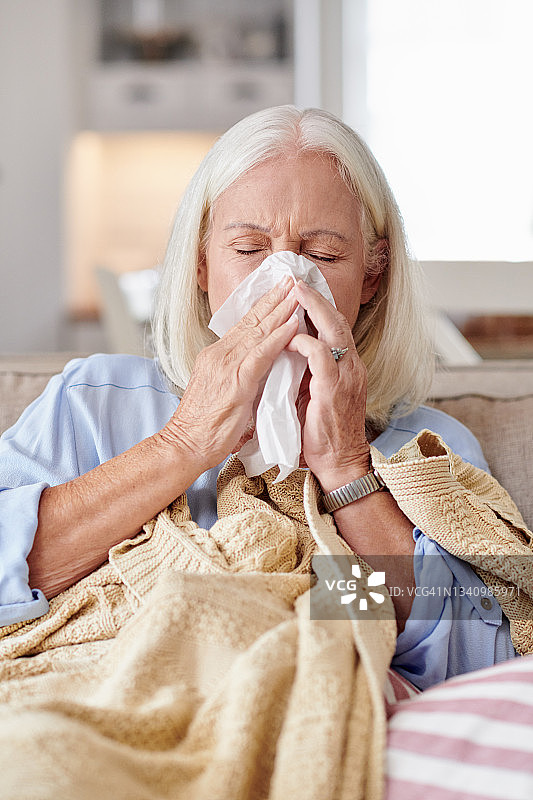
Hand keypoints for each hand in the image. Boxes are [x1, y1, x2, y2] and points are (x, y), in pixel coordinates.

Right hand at [160, 277, 298, 470]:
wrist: (184, 445)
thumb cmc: (205, 427)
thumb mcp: (223, 393)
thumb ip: (239, 376)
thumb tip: (260, 370)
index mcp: (217, 356)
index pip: (244, 326)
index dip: (263, 307)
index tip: (279, 291)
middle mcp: (220, 354)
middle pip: (252, 321)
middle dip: (274, 298)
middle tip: (291, 278)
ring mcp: (226, 366)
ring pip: (258, 331)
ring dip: (281, 310)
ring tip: (297, 292)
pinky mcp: (236, 381)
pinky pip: (261, 354)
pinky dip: (279, 337)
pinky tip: (293, 323)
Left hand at [286, 281, 370, 491]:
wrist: (338, 463)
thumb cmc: (322, 431)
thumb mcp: (314, 394)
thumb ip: (306, 371)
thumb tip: (285, 352)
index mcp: (347, 367)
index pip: (335, 327)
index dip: (319, 307)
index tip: (300, 289)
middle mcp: (351, 367)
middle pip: (337, 321)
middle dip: (316, 299)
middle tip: (295, 281)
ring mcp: (346, 377)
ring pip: (333, 332)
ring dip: (312, 311)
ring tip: (293, 295)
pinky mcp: (334, 390)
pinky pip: (321, 357)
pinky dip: (304, 343)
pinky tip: (288, 338)